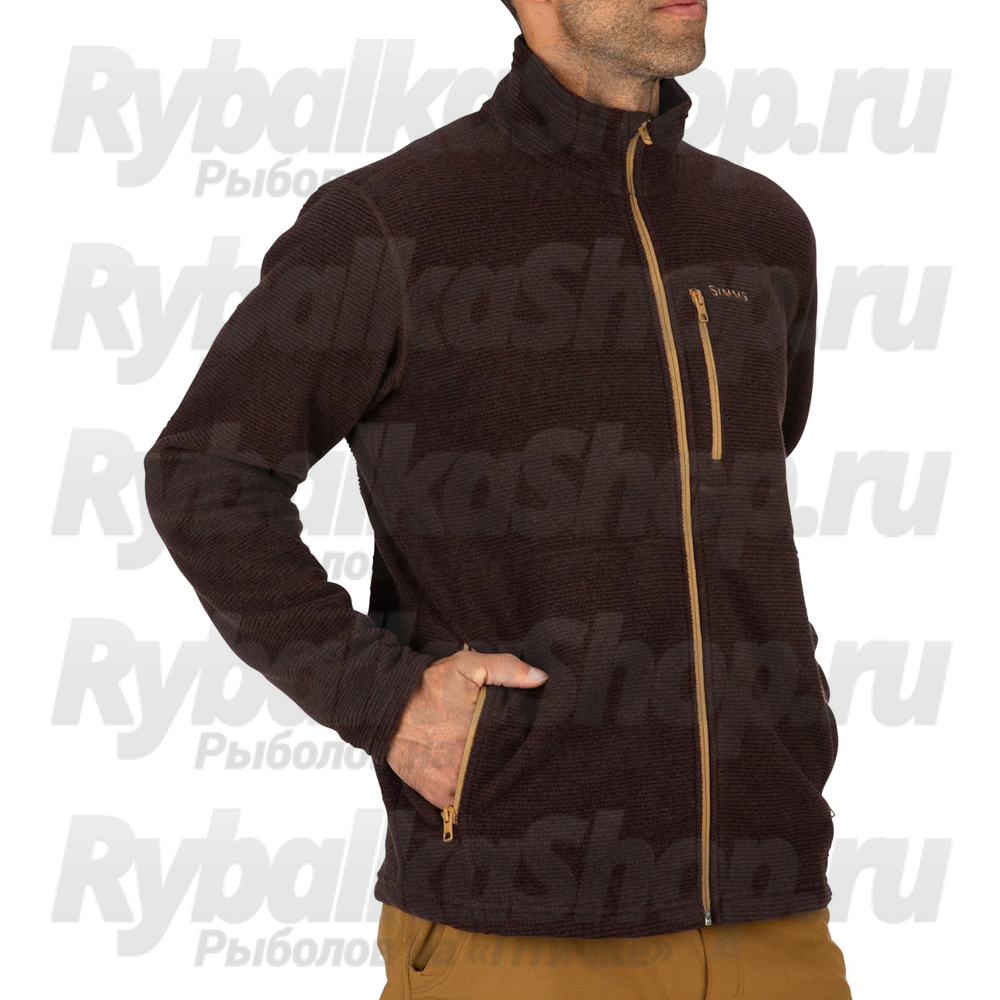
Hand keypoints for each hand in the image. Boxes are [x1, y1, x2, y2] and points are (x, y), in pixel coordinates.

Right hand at [386, 647, 548, 808]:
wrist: (385, 707)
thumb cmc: (428, 686)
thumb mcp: (468, 666)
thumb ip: (506, 668)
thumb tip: (541, 678)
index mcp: (480, 738)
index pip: (516, 755)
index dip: (523, 751)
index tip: (526, 746)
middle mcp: (465, 769)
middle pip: (499, 776)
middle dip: (506, 768)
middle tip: (510, 758)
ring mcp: (450, 787)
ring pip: (482, 792)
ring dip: (487, 784)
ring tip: (492, 769)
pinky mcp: (437, 796)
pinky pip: (462, 804)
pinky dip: (469, 796)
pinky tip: (474, 781)